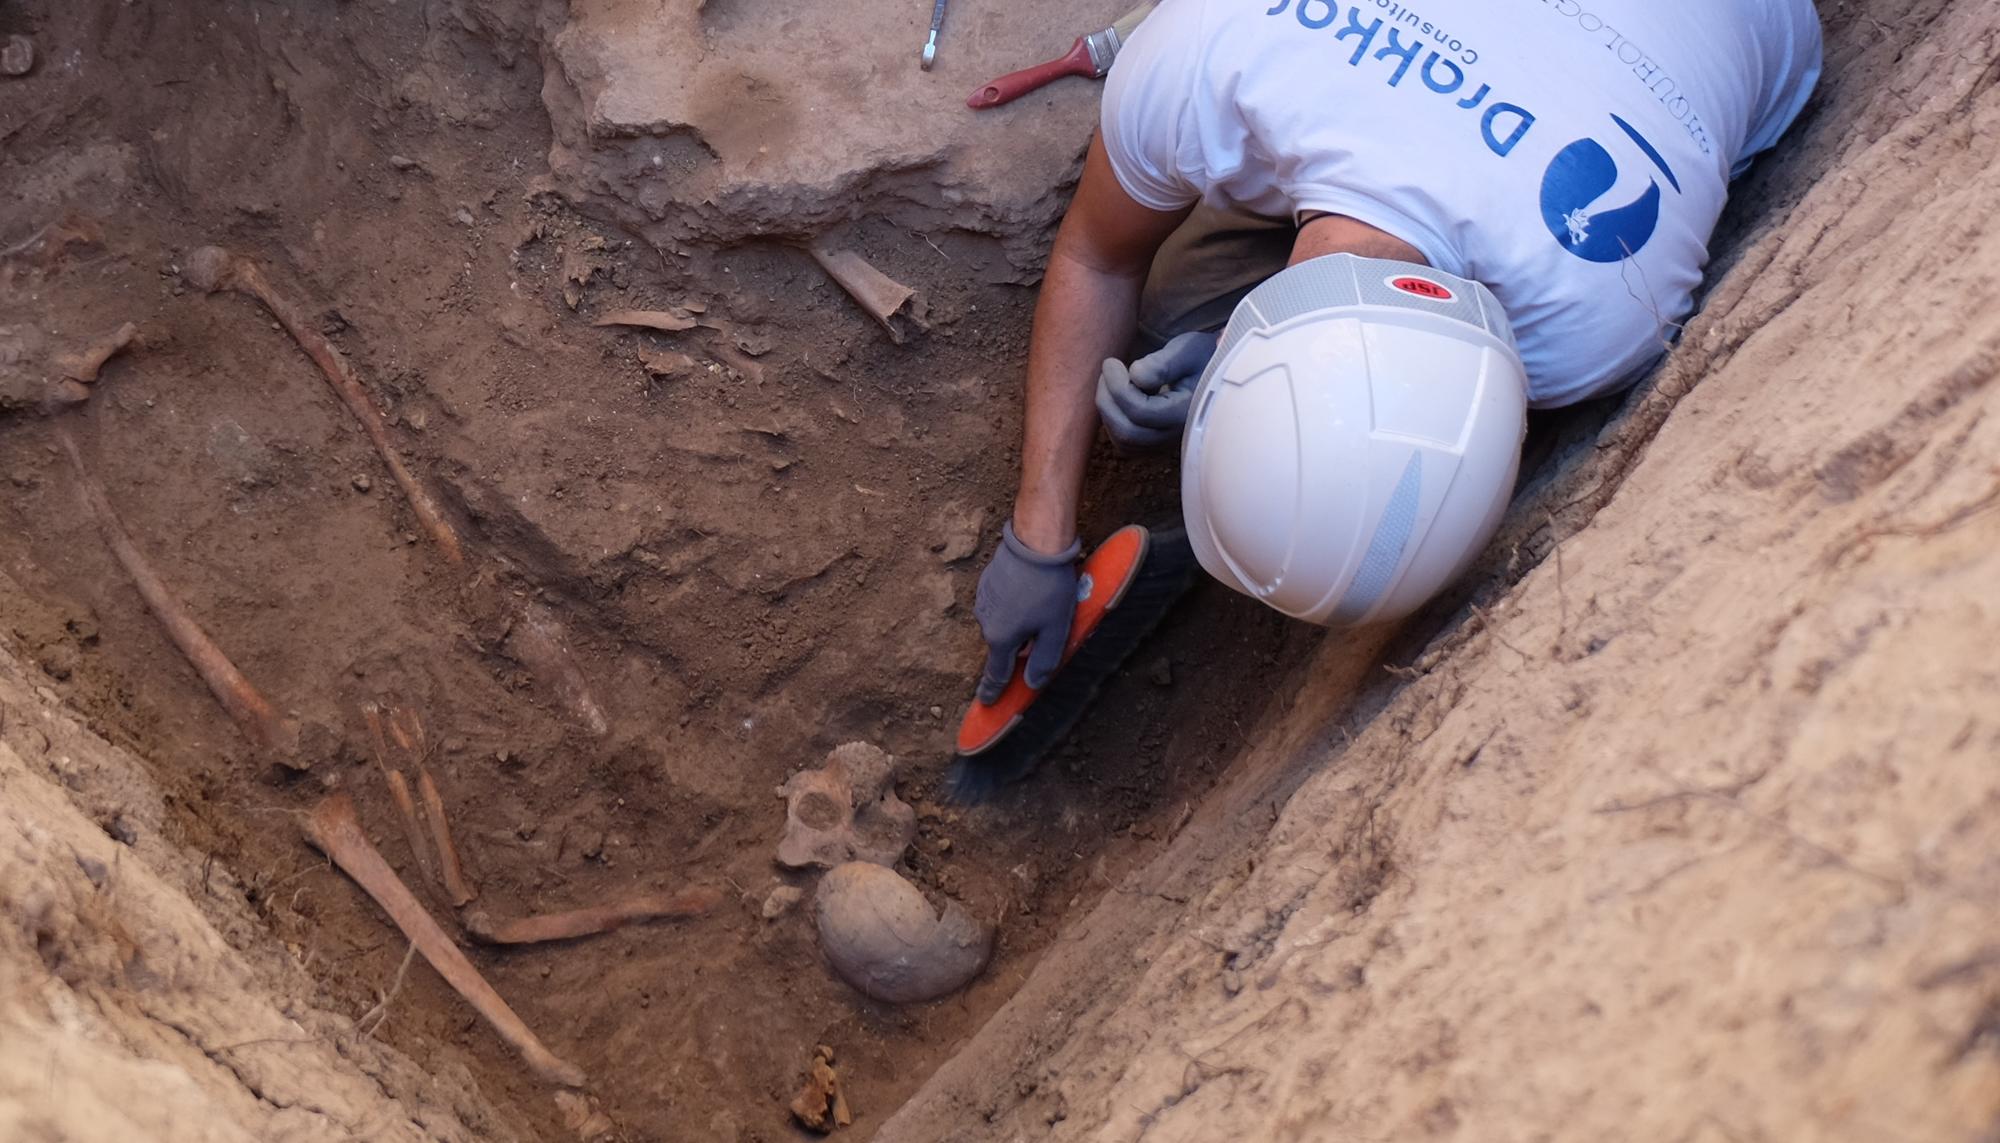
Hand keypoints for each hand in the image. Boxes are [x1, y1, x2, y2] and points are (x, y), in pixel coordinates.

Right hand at [973, 522, 1082, 702]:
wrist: (1036, 541)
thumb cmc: (1049, 586)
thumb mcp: (1055, 629)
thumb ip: (1044, 661)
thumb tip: (1032, 683)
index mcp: (1001, 638)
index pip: (997, 674)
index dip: (993, 691)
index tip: (986, 703)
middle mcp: (986, 622)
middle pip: (1005, 645)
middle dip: (1021, 645)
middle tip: (1046, 627)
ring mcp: (984, 600)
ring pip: (1003, 622)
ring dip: (1019, 621)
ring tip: (1043, 603)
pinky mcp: (987, 582)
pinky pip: (1001, 603)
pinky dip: (1014, 603)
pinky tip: (1032, 590)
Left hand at [1094, 330, 1218, 449]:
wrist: (1214, 371)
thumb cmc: (1201, 357)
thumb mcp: (1187, 350)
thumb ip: (1162, 364)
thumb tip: (1136, 376)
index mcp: (1186, 412)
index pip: (1140, 411)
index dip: (1117, 387)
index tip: (1111, 362)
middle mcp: (1176, 435)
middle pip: (1128, 432)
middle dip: (1107, 400)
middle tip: (1109, 372)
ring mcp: (1166, 444)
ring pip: (1123, 442)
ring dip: (1108, 412)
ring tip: (1111, 383)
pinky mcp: (1156, 445)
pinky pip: (1126, 445)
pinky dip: (1114, 423)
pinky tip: (1118, 399)